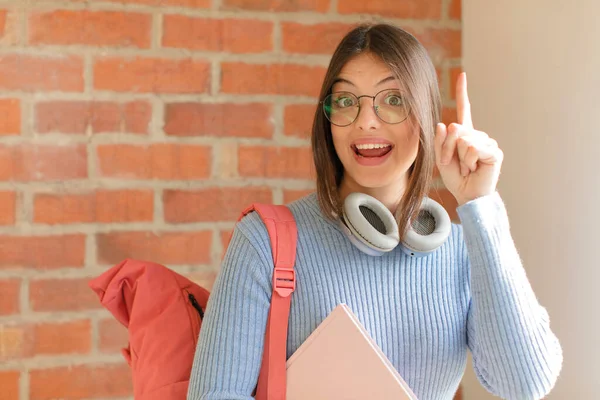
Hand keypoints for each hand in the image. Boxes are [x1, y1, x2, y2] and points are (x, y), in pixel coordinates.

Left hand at [434, 72, 503, 205]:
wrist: (468, 195)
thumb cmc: (456, 178)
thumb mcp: (441, 159)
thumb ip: (440, 142)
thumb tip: (444, 124)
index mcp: (465, 134)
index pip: (464, 110)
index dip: (463, 92)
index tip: (462, 75)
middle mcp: (477, 135)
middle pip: (456, 130)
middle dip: (448, 149)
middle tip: (454, 164)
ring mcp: (487, 142)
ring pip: (464, 140)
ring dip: (459, 158)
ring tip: (466, 168)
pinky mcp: (494, 151)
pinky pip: (473, 148)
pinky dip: (469, 161)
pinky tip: (475, 168)